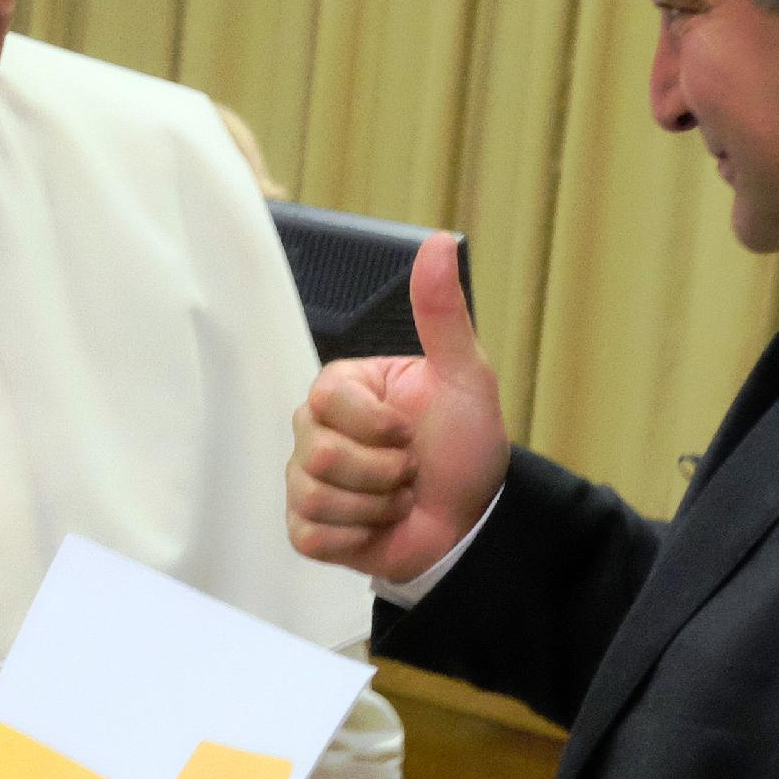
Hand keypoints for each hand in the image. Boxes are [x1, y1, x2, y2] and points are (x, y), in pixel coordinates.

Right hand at [286, 231, 508, 582]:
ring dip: (377, 506)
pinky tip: (378, 527)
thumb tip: (437, 242)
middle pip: (320, 453)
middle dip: (384, 471)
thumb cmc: (466, 446)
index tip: (409, 431)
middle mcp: (314, 431)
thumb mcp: (465, 377)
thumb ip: (442, 313)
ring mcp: (306, 480)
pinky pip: (312, 534)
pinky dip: (357, 536)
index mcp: (343, 390)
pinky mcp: (307, 529)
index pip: (327, 401)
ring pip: (316, 496)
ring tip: (398, 498)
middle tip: (409, 470)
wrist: (473, 521)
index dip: (378, 426)